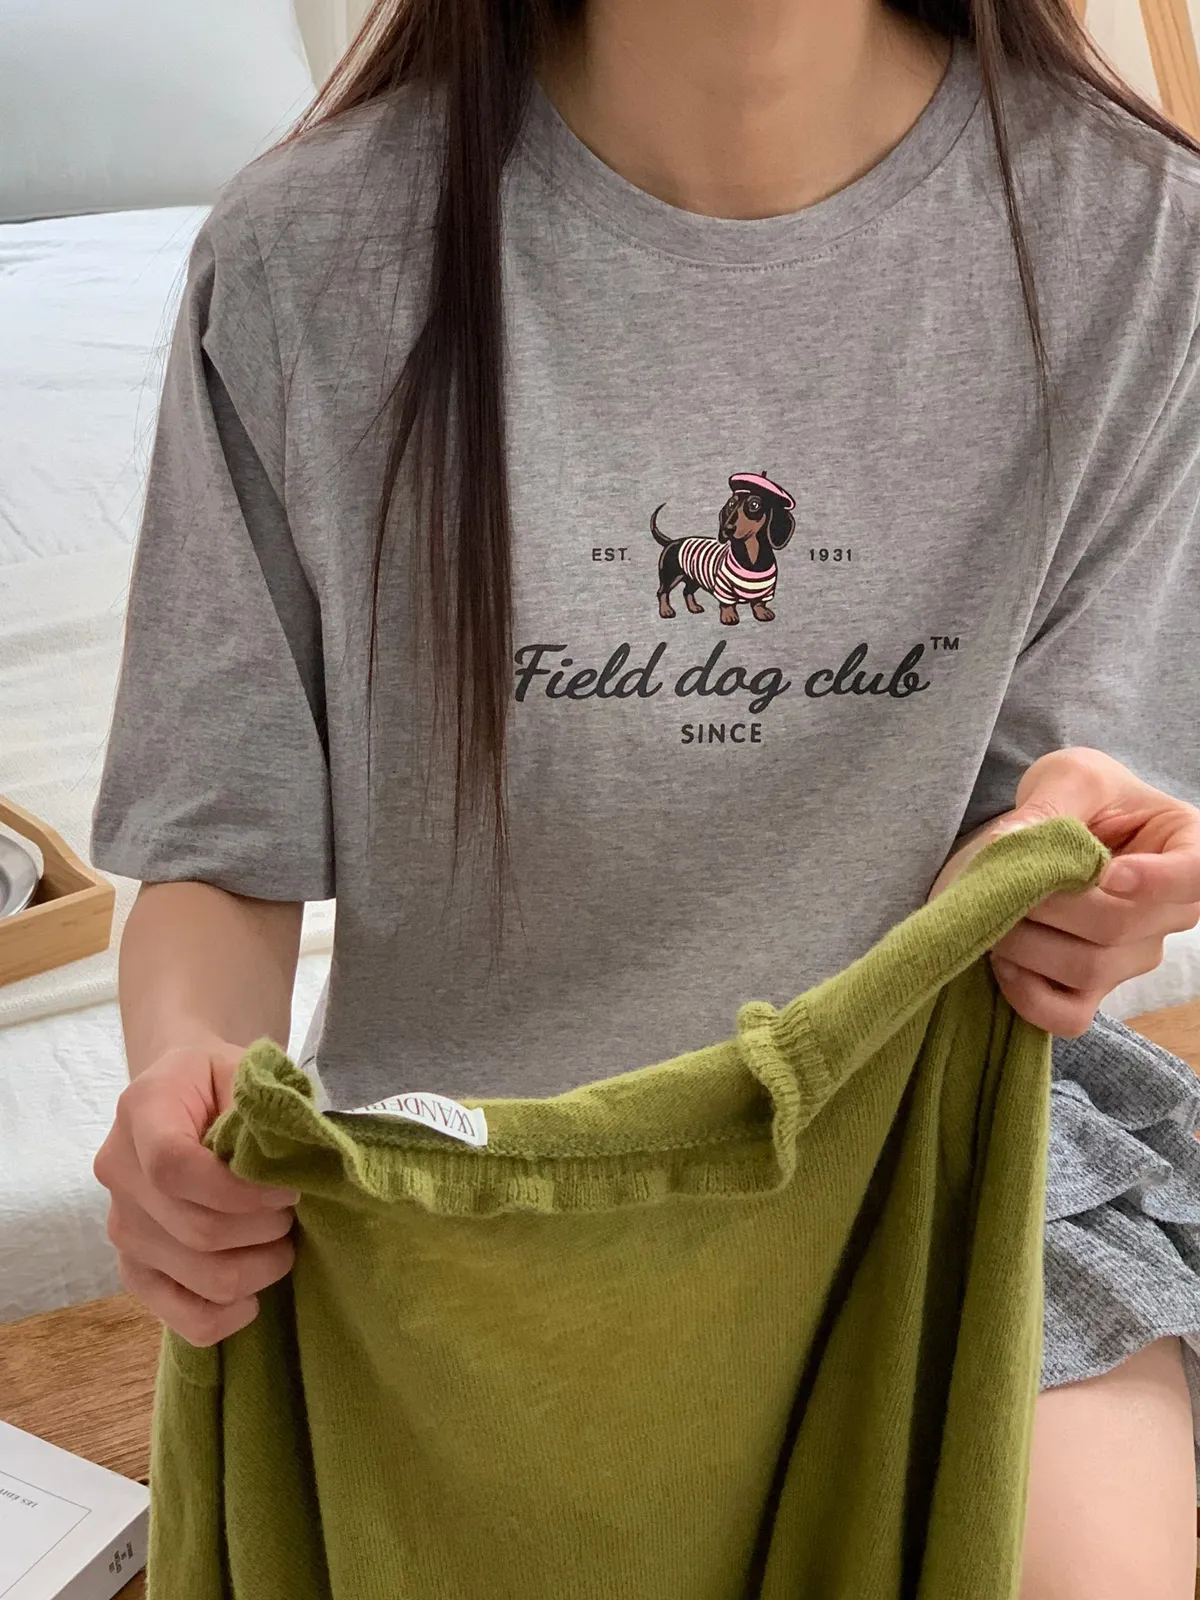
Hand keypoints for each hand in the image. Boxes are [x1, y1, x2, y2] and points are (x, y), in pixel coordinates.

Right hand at [93, 1041, 298, 1345]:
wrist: (182, 1091)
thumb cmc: (220, 1079)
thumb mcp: (244, 1068)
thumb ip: (263, 1105)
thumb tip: (292, 1159)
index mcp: (141, 1111)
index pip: (174, 1167)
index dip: (238, 1191)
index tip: (287, 1191)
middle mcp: (118, 1171)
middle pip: (192, 1228)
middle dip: (262, 1230)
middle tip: (294, 1214)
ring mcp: (121, 1225)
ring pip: (193, 1275)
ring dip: (255, 1269)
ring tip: (281, 1243)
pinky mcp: (133, 1266)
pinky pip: (173, 1314)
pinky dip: (221, 1315)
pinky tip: (252, 1297)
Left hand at [930, 747, 1199, 1035]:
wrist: (1046, 832)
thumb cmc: (1075, 796)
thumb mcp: (1069, 778)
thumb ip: (1052, 805)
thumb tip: (1018, 843)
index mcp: (1184, 847)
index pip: (1196, 876)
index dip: (1156, 882)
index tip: (1109, 872)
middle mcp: (1169, 911)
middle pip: (1120, 926)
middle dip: (1052, 903)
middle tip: (1004, 879)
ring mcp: (1133, 956)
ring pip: (1089, 969)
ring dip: (1028, 943)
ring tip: (994, 911)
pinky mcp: (1092, 989)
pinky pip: (1068, 1016)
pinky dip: (1027, 995)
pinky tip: (1003, 959)